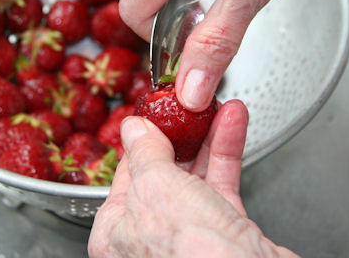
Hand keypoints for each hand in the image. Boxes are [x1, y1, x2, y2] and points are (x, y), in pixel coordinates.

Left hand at [88, 100, 297, 257]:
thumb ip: (145, 152)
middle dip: (178, 134)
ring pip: (195, 175)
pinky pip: (222, 182)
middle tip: (186, 107)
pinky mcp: (225, 232)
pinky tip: (232, 123)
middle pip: (163, 172)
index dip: (142, 140)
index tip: (155, 114)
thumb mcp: (154, 186)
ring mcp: (189, 235)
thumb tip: (135, 130)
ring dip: (206, 137)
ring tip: (214, 106)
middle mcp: (151, 238)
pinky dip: (227, 151)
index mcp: (117, 234)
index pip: (126, 175)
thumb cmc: (192, 251)